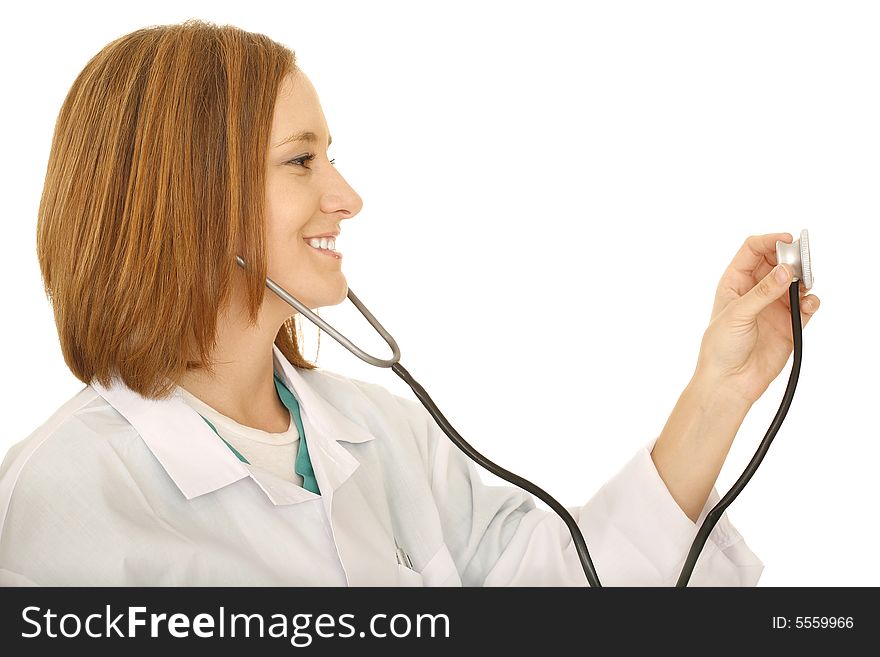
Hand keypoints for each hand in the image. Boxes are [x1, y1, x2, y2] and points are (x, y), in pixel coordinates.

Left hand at [695, 233, 820, 403]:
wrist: (730, 382)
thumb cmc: (721, 348)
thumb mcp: (737, 314)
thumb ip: (763, 292)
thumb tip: (786, 270)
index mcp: (735, 282)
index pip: (753, 250)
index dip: (770, 241)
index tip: (788, 240)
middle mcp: (755, 291)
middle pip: (778, 261)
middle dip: (792, 258)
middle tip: (801, 264)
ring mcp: (774, 306)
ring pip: (796, 281)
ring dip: (804, 280)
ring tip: (803, 288)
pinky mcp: (789, 323)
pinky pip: (807, 304)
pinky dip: (811, 301)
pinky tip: (807, 305)